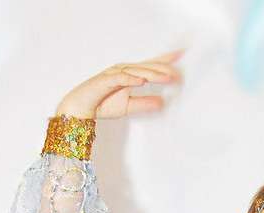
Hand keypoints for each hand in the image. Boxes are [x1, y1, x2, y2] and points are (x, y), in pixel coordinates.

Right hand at [54, 48, 184, 119]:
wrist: (81, 108)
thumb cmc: (102, 103)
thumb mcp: (128, 107)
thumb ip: (144, 103)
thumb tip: (162, 103)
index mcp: (131, 74)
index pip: (151, 65)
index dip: (166, 59)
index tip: (182, 54)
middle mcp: (125, 70)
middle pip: (148, 66)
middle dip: (164, 68)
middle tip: (180, 73)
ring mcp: (115, 73)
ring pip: (137, 71)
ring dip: (153, 74)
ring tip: (168, 78)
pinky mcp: (106, 80)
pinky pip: (121, 78)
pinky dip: (132, 79)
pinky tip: (143, 81)